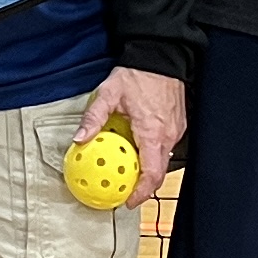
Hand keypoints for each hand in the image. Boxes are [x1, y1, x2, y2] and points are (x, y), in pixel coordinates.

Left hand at [72, 66, 187, 204]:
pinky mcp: (178, 125)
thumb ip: (93, 118)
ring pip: (163, 160)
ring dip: (148, 170)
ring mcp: (176, 131)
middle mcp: (168, 135)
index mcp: (152, 133)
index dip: (141, 193)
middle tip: (124, 192)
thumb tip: (79, 140)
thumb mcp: (108, 94)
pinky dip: (153, 155)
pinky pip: (166, 147)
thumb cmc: (138, 74)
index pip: (151, 174)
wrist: (160, 55)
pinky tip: (138, 151)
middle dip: (143, 187)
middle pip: (158, 173)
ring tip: (128, 173)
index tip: (127, 202)